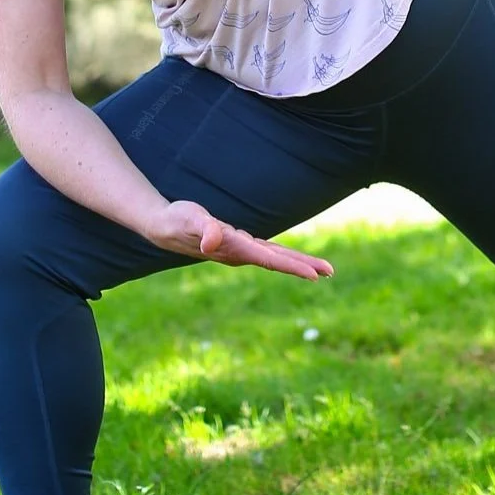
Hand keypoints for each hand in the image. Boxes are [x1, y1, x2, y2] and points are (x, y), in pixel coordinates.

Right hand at [147, 200, 334, 280]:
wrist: (163, 228)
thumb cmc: (178, 220)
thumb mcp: (191, 219)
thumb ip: (204, 228)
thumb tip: (212, 240)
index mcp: (235, 249)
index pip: (270, 260)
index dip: (293, 267)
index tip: (315, 275)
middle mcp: (240, 254)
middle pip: (278, 261)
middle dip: (304, 266)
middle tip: (331, 271)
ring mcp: (239, 251)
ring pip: (275, 257)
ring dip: (297, 262)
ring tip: (320, 268)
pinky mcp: (237, 244)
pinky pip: (266, 252)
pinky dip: (282, 255)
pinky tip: (290, 257)